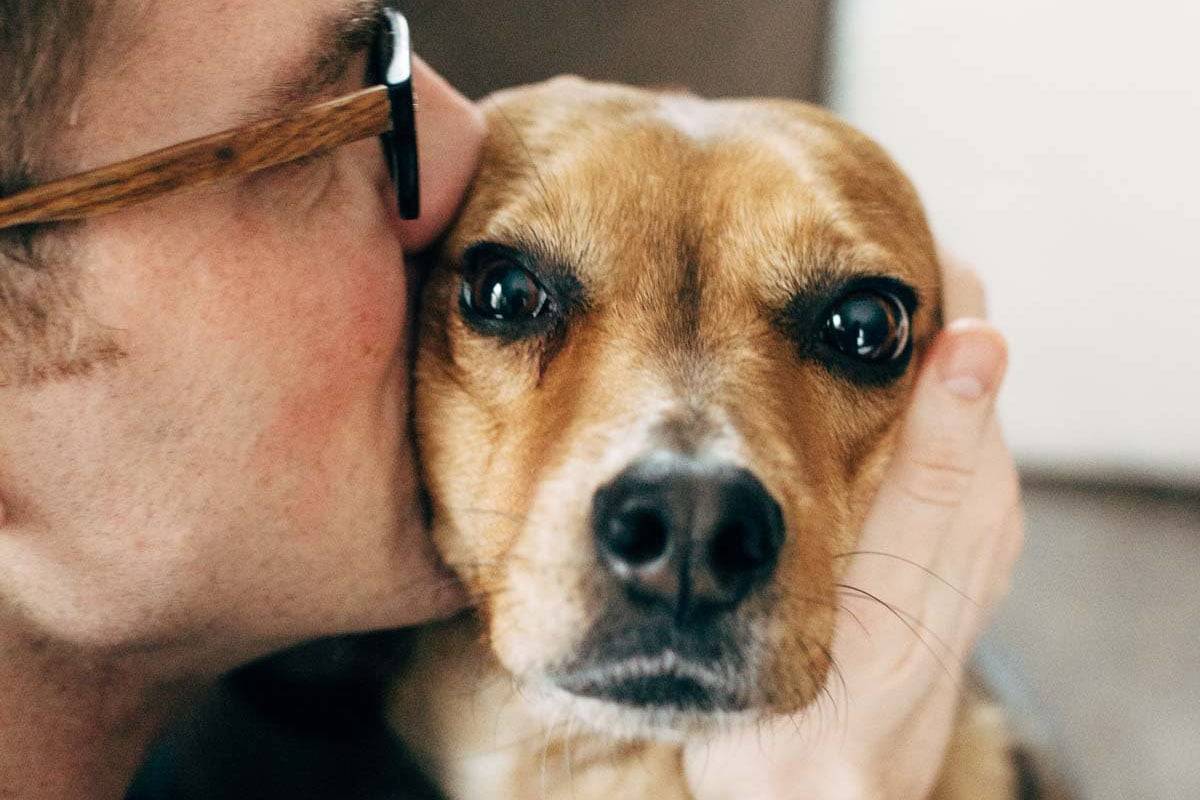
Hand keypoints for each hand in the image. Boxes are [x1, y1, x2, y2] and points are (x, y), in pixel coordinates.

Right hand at [684, 263, 1022, 799]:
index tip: (849, 228)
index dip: (920, 282)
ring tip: (787, 309)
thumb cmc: (837, 701)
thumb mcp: (892, 578)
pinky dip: (852, 409)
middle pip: (938, 365)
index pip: (967, 343)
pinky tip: (799, 400)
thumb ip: (939, 462)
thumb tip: (977, 342)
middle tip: (792, 260)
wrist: (813, 798)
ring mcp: (938, 528)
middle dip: (882, 311)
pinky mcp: (904, 550)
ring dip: (860, 355)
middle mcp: (971, 502)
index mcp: (975, 495)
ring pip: (909, 405)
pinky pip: (891, 449)